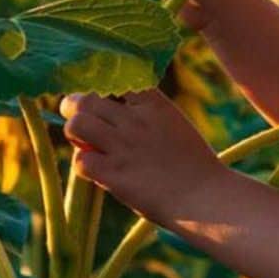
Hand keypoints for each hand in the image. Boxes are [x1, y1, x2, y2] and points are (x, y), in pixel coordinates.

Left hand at [59, 88, 223, 222]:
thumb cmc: (194, 164)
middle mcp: (136, 121)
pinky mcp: (114, 174)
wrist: (204, 197)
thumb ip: (146, 116)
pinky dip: (83, 165)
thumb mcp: (175, 124)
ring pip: (77, 124)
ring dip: (74, 132)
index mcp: (154, 105)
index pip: (116, 79)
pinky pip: (80, 161)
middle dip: (74, 106)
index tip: (97, 95)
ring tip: (82, 142)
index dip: (100, 86)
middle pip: (87, 99)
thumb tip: (113, 116)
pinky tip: (96, 170)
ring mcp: (123, 146)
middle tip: (75, 116)